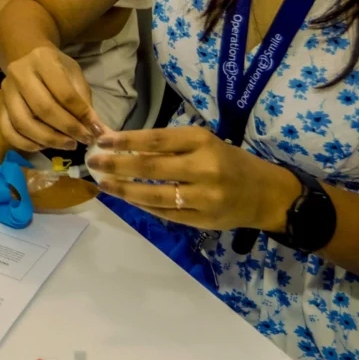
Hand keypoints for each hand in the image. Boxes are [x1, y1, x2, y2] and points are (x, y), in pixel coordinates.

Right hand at [0, 44, 102, 151]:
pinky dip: (25, 143)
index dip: (81, 116)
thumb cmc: (56, 68)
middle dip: (66, 129)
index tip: (95, 131)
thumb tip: (97, 131)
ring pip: (23, 122)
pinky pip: (8, 130)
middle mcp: (20, 73)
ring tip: (66, 145)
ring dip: (47, 140)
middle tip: (81, 141)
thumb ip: (84, 102)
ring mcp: (6, 90)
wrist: (26, 57)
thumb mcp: (74, 76)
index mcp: (43, 60)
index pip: (64, 93)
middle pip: (43, 109)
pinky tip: (42, 146)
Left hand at [86, 127, 301, 232]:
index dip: (126, 141)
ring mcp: (203, 197)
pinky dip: (142, 206)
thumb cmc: (228, 160)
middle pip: (151, 168)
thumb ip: (168, 146)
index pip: (156, 139)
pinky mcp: (201, 219)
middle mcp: (204, 168)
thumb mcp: (203, 143)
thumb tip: (124, 146)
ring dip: (124, 190)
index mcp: (202, 141)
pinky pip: (165, 213)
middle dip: (117, 166)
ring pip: (154, 195)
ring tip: (104, 183)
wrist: (264, 193)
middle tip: (94, 163)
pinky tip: (127, 198)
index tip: (102, 140)